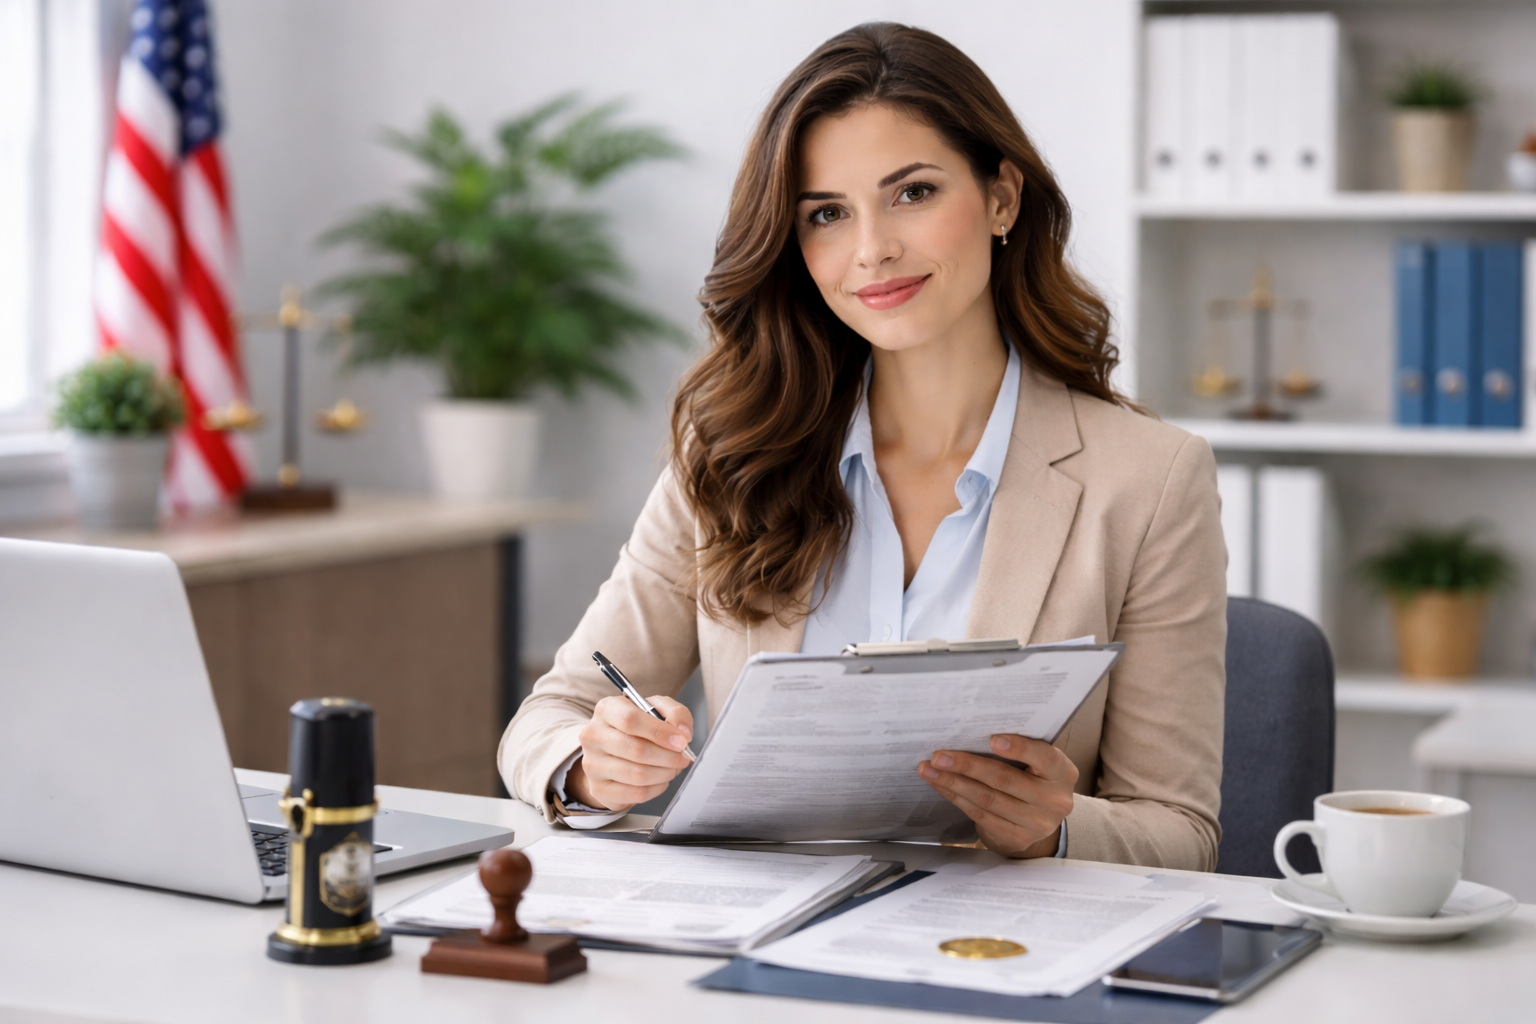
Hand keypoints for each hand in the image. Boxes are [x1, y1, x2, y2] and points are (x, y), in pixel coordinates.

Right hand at [566, 695, 692, 810]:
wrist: (612, 753)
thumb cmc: (636, 728)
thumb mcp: (656, 709)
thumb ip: (675, 713)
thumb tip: (683, 733)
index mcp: (606, 709)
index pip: (630, 719)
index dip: (660, 732)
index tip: (681, 741)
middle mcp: (593, 735)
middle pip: (636, 749)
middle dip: (668, 756)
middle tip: (683, 757)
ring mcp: (592, 764)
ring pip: (637, 774)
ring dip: (665, 773)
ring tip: (673, 768)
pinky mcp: (598, 788)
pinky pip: (636, 793)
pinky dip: (656, 788)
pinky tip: (660, 779)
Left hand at [918, 734, 1078, 857]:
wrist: (1040, 819)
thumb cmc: (1034, 778)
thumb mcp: (1038, 763)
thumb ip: (1020, 748)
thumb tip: (973, 730)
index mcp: (1062, 773)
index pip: (1044, 758)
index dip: (1019, 748)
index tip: (992, 739)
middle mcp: (1053, 800)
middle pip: (1005, 779)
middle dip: (967, 765)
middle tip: (939, 756)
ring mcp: (1036, 823)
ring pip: (986, 799)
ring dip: (953, 783)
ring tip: (929, 769)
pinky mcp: (1016, 838)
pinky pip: (979, 815)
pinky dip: (956, 798)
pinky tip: (940, 786)